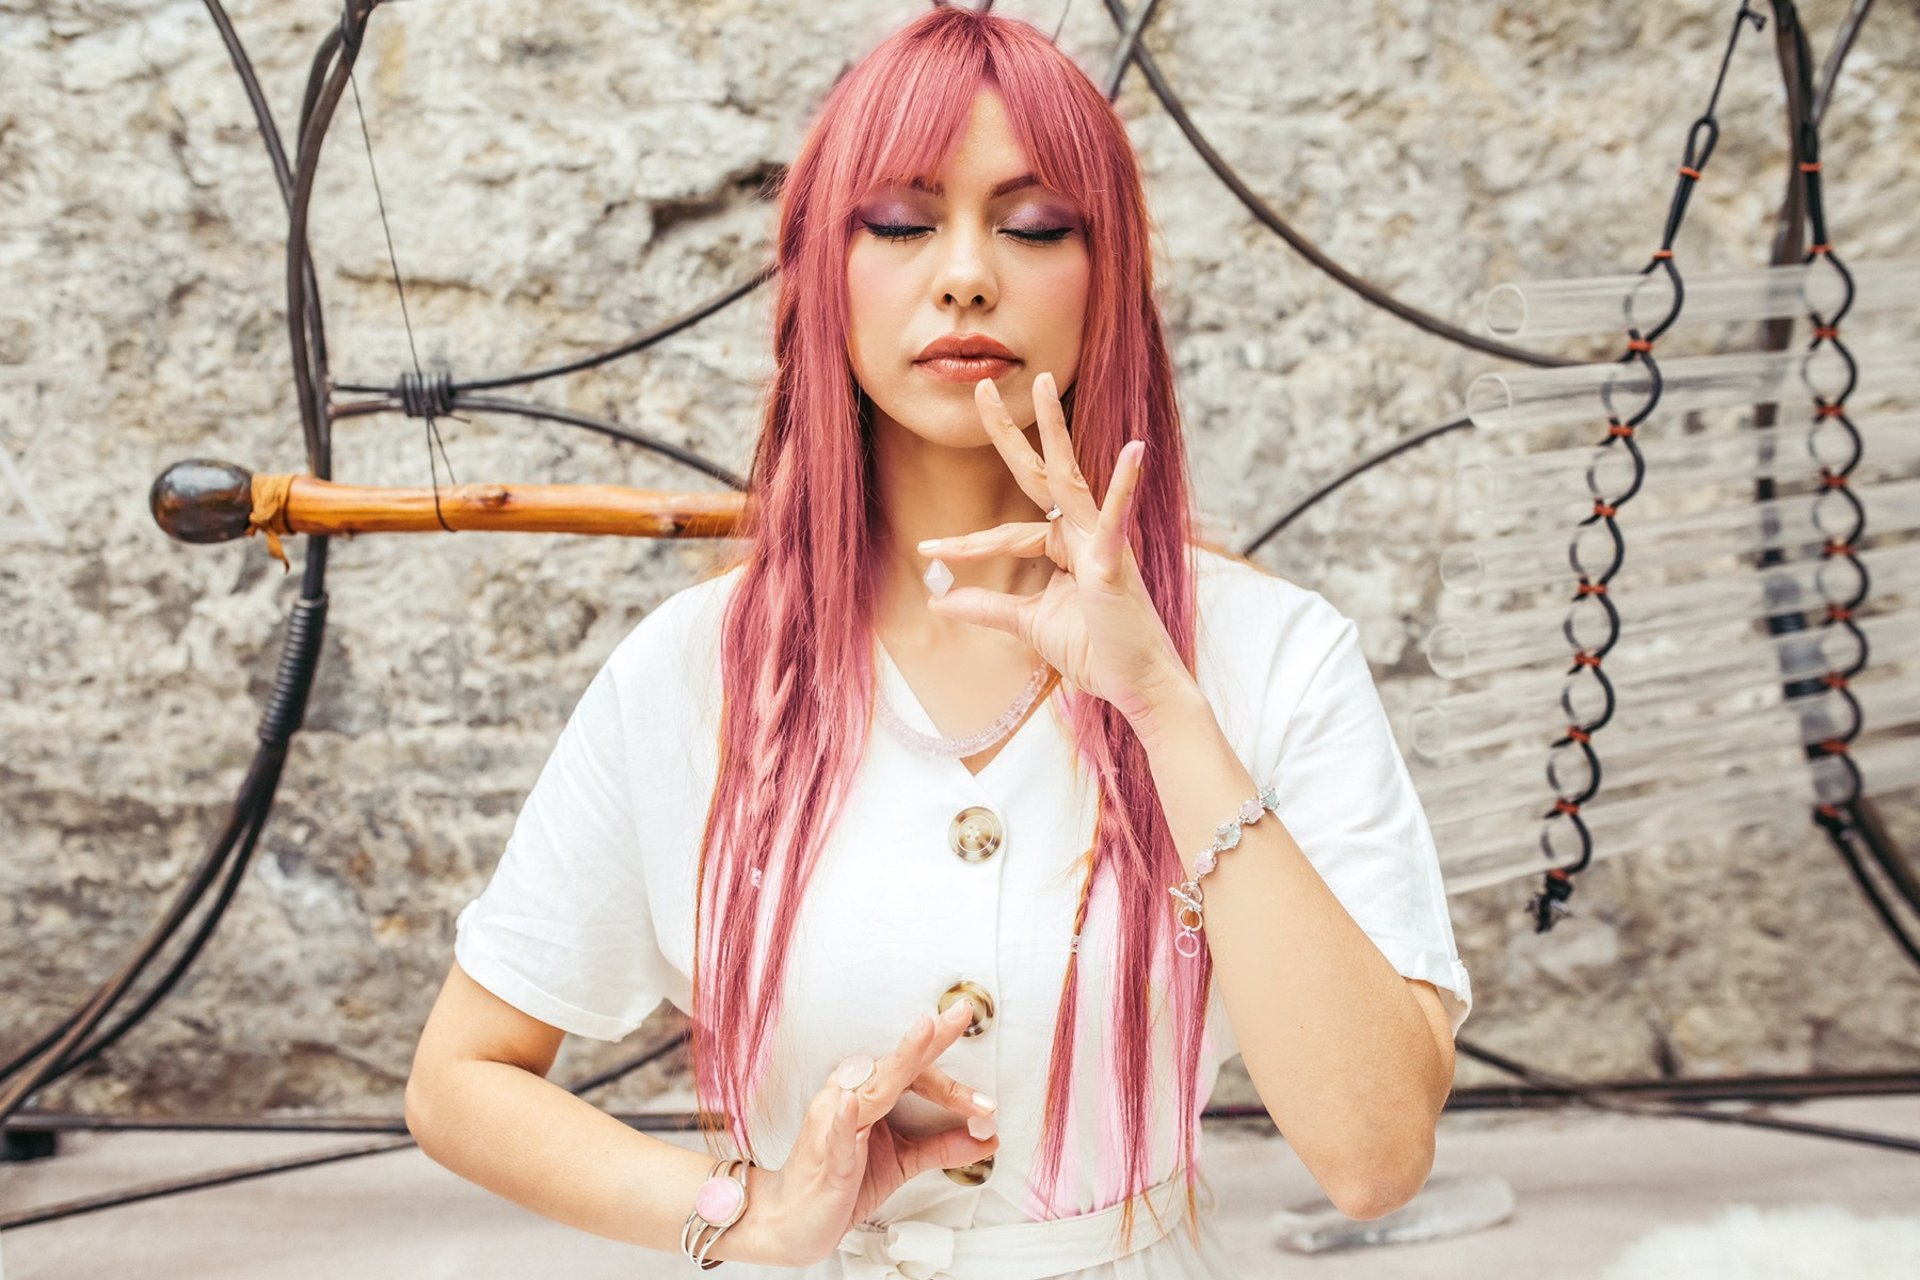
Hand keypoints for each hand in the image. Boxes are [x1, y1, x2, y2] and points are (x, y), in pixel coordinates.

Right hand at [751, 999, 998, 1266]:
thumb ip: (941, 1146)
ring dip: (899, 1061)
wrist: (795, 1223)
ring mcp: (834, 1125)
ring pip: (873, 1089)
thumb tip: (989, 1137)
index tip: (986, 1102)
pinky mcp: (826, 1156)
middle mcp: (849, 1099)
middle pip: (896, 1068)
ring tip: (923, 1033)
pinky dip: (845, 1118)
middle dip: (929, 1042)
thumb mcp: (902, 1161)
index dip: (951, 1085)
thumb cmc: (844, 1183)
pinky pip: (837, 1133)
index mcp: (868, 1096)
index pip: (913, 1075)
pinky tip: (852, 1102)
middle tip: (959, 1013)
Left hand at [918, 370, 1194, 729]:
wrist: (1133, 685)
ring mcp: (1102, 542)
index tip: (926, 548)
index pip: (1007, 532)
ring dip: (1055, 431)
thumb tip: (940, 599)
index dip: (965, 543)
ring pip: (1071, 478)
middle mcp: (1083, 533)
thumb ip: (987, 607)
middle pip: (1038, 475)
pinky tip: (1134, 451)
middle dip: (1009, 432)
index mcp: (1064, 545)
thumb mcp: (1027, 624)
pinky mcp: (1115, 561)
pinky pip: (1116, 518)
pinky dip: (1123, 485)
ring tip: (1043, 386)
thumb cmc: (1093, 649)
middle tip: (981, 388)